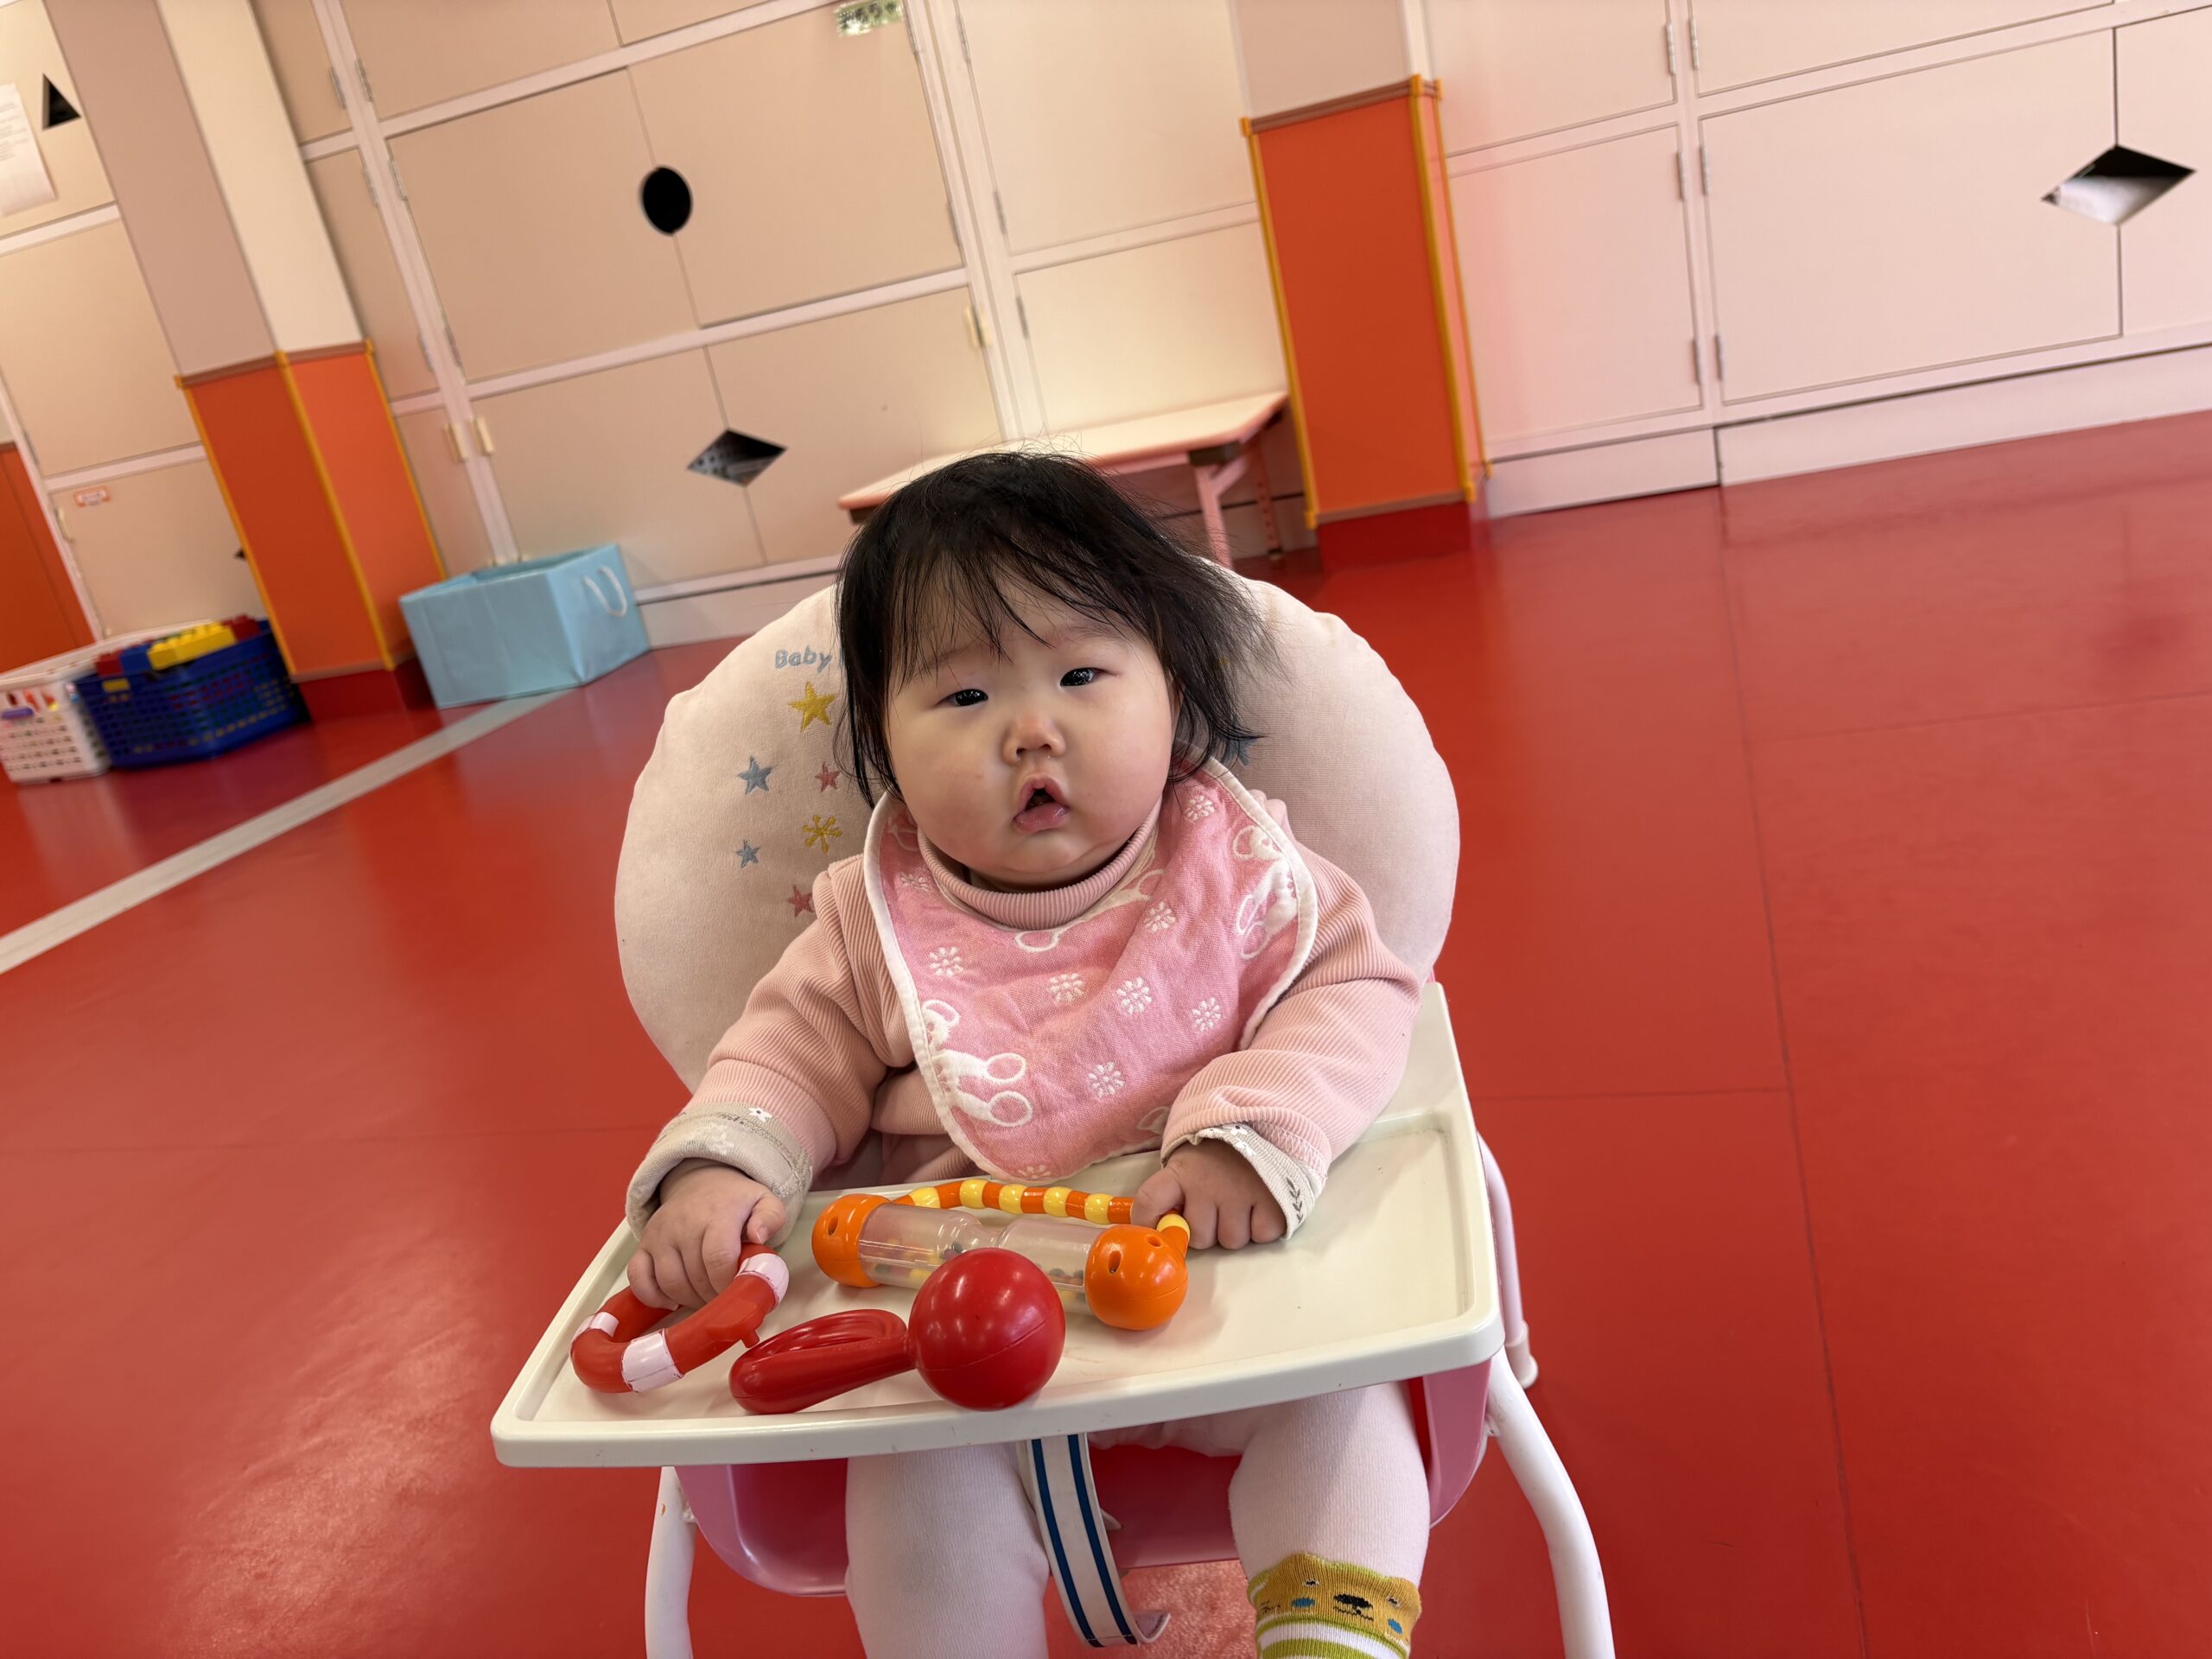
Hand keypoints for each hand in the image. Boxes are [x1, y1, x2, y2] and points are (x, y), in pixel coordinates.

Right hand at [625, 1160, 785, 1308]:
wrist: (701, 1182)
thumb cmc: (735, 1200)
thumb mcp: (764, 1201)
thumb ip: (771, 1217)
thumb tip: (759, 1236)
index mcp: (717, 1214)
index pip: (718, 1257)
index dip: (728, 1283)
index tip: (738, 1291)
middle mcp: (684, 1224)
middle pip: (695, 1276)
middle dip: (713, 1296)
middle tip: (725, 1297)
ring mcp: (660, 1234)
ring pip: (669, 1282)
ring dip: (689, 1300)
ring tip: (706, 1298)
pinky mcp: (644, 1243)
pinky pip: (638, 1277)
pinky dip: (652, 1296)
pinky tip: (672, 1301)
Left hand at [1131, 1139, 1284, 1249]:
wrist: (1264, 1120)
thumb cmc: (1219, 1150)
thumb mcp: (1189, 1160)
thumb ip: (1173, 1191)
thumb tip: (1161, 1227)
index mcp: (1181, 1171)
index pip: (1150, 1200)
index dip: (1146, 1222)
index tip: (1156, 1232)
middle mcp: (1207, 1183)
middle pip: (1199, 1237)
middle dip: (1208, 1230)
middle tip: (1216, 1208)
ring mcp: (1241, 1192)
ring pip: (1232, 1240)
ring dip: (1236, 1229)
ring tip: (1241, 1204)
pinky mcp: (1272, 1199)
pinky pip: (1262, 1234)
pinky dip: (1262, 1226)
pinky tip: (1261, 1205)